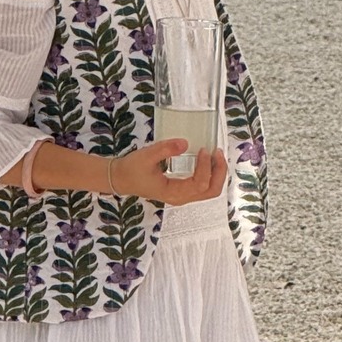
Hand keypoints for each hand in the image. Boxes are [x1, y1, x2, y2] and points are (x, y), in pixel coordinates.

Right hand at [113, 141, 227, 205]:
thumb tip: (185, 143)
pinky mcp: (182, 190)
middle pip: (211, 191)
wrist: (121, 179)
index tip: (203, 149)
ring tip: (216, 155)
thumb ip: (165, 149)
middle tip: (218, 152)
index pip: (199, 184)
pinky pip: (203, 187)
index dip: (206, 167)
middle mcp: (181, 198)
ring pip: (209, 191)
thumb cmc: (132, 169)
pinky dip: (211, 174)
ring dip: (217, 174)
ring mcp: (182, 196)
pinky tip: (208, 160)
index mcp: (173, 192)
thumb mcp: (146, 156)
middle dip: (219, 172)